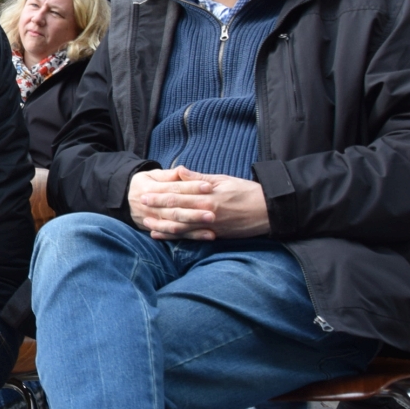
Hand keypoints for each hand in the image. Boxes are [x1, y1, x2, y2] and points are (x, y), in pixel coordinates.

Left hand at [128, 166, 269, 240]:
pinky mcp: (215, 236)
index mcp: (208, 197)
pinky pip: (192, 238)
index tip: (145, 193)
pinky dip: (176, 237)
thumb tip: (179, 171)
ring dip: (162, 226)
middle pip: (176, 212)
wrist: (269, 211)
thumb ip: (198, 179)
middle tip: (140, 206)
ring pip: (181, 228)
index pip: (178, 196)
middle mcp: (207, 213)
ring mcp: (210, 227)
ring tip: (147, 223)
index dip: (160, 195)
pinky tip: (163, 235)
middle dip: (156, 210)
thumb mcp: (223, 180)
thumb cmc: (246, 192)